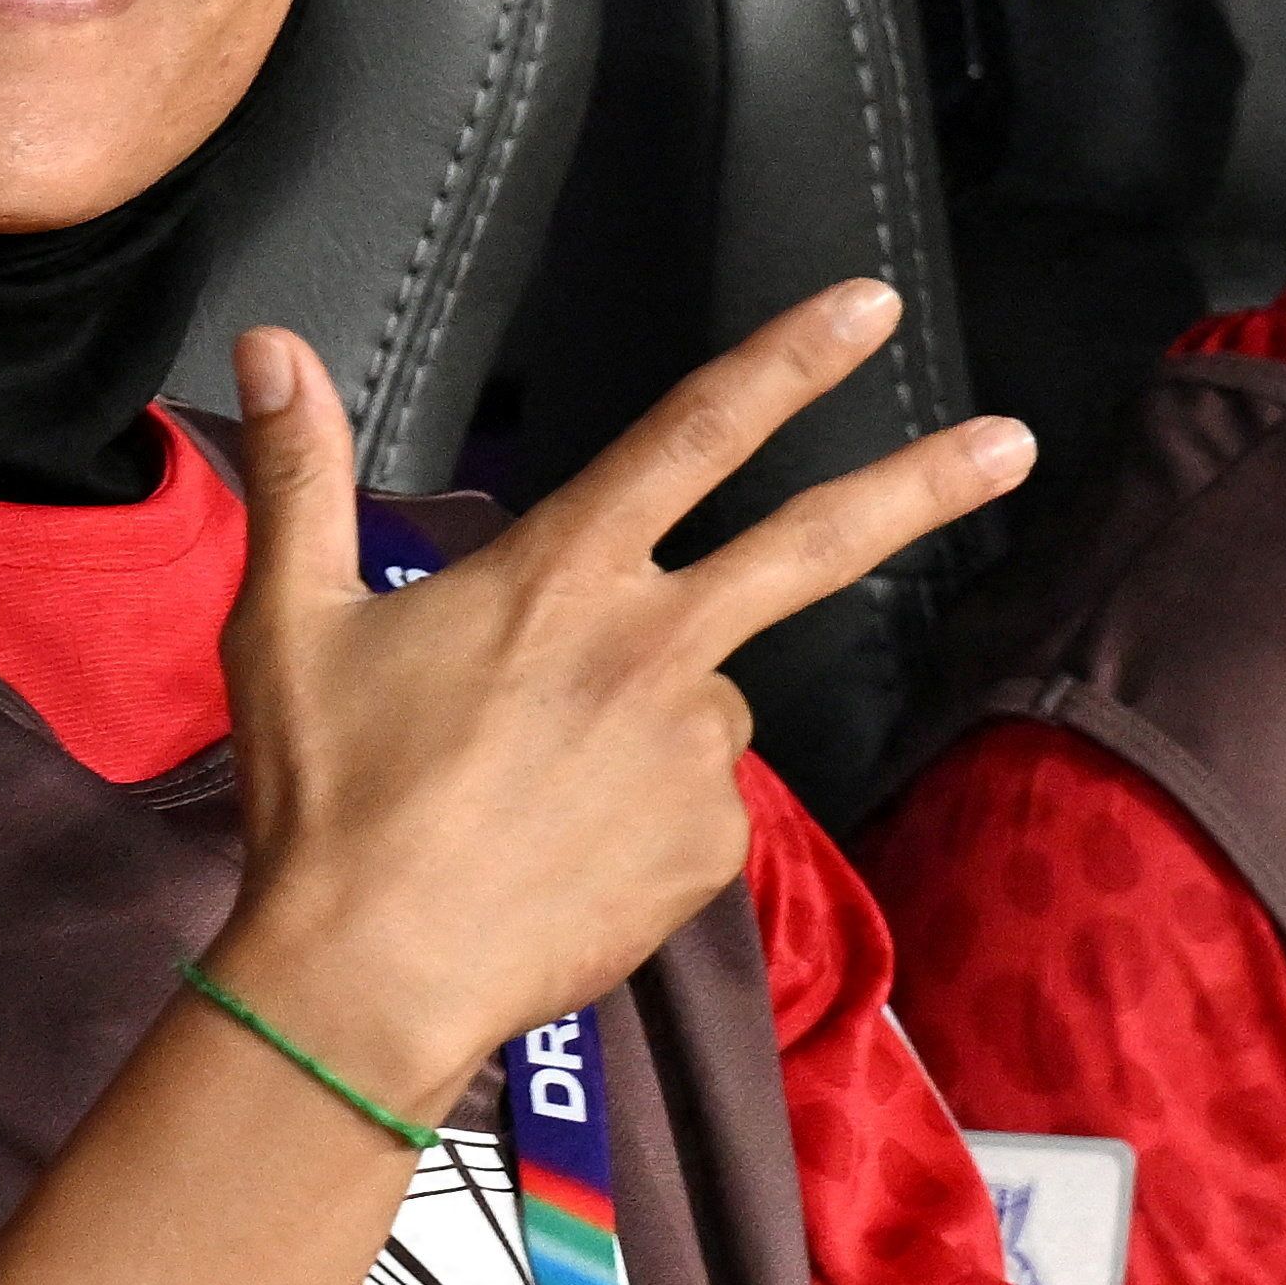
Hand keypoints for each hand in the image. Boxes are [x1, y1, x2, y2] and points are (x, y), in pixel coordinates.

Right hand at [203, 293, 1034, 1112]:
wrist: (370, 976)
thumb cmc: (328, 799)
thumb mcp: (291, 619)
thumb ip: (300, 470)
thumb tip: (273, 344)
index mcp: (564, 572)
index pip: (696, 431)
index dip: (788, 358)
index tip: (867, 308)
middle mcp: (653, 645)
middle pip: (814, 543)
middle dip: (925, 481)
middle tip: (1013, 442)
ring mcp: (694, 752)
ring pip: (705, 699)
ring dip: (652, 715)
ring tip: (535, 784)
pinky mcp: (709, 847)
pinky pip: (694, 806)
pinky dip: (644, 815)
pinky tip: (562, 845)